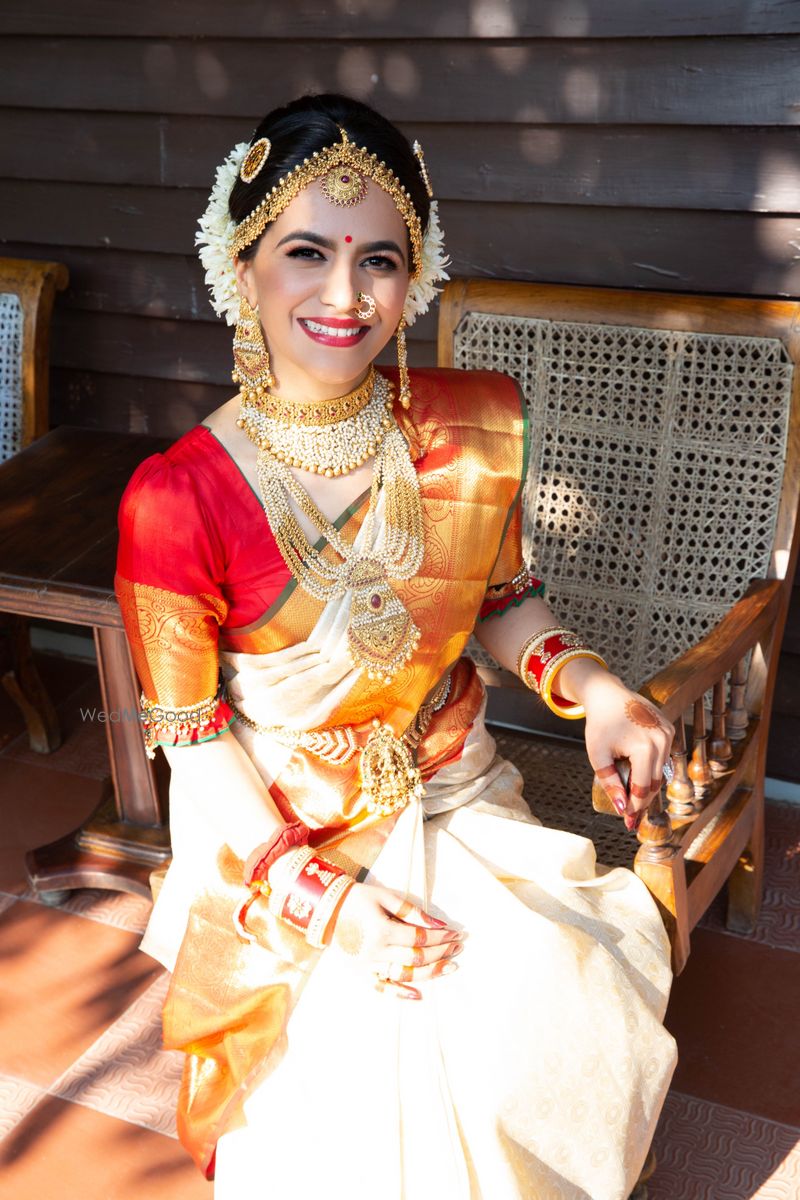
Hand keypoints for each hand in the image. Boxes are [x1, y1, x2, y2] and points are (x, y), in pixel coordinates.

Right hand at [332, 881, 462, 1000]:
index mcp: (381, 930)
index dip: (440, 938)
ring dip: (429, 973)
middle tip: (458, 947)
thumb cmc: (357, 899)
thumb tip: (436, 923)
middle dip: (441, 953)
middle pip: (416, 958)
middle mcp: (375, 952)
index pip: (419, 938)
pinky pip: (382, 987)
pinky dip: (400, 993)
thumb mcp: (384, 897)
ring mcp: (368, 965)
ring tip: (449, 967)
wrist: (326, 910)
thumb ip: (410, 910)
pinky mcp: (361, 972)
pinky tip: (418, 994)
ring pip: (404, 975)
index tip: (455, 933)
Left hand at [580, 672, 673, 830]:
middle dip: (642, 800)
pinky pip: (664, 756)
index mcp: (644, 748)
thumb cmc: (599, 724)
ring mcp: (668, 733)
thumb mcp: (598, 755)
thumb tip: (622, 809)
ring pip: (660, 770)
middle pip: (654, 782)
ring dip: (648, 784)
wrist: (607, 694)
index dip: (635, 807)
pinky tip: (641, 776)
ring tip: (634, 797)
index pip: (643, 788)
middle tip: (631, 816)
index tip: (628, 822)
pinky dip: (653, 767)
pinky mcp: (669, 728)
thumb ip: (610, 782)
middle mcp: (661, 740)